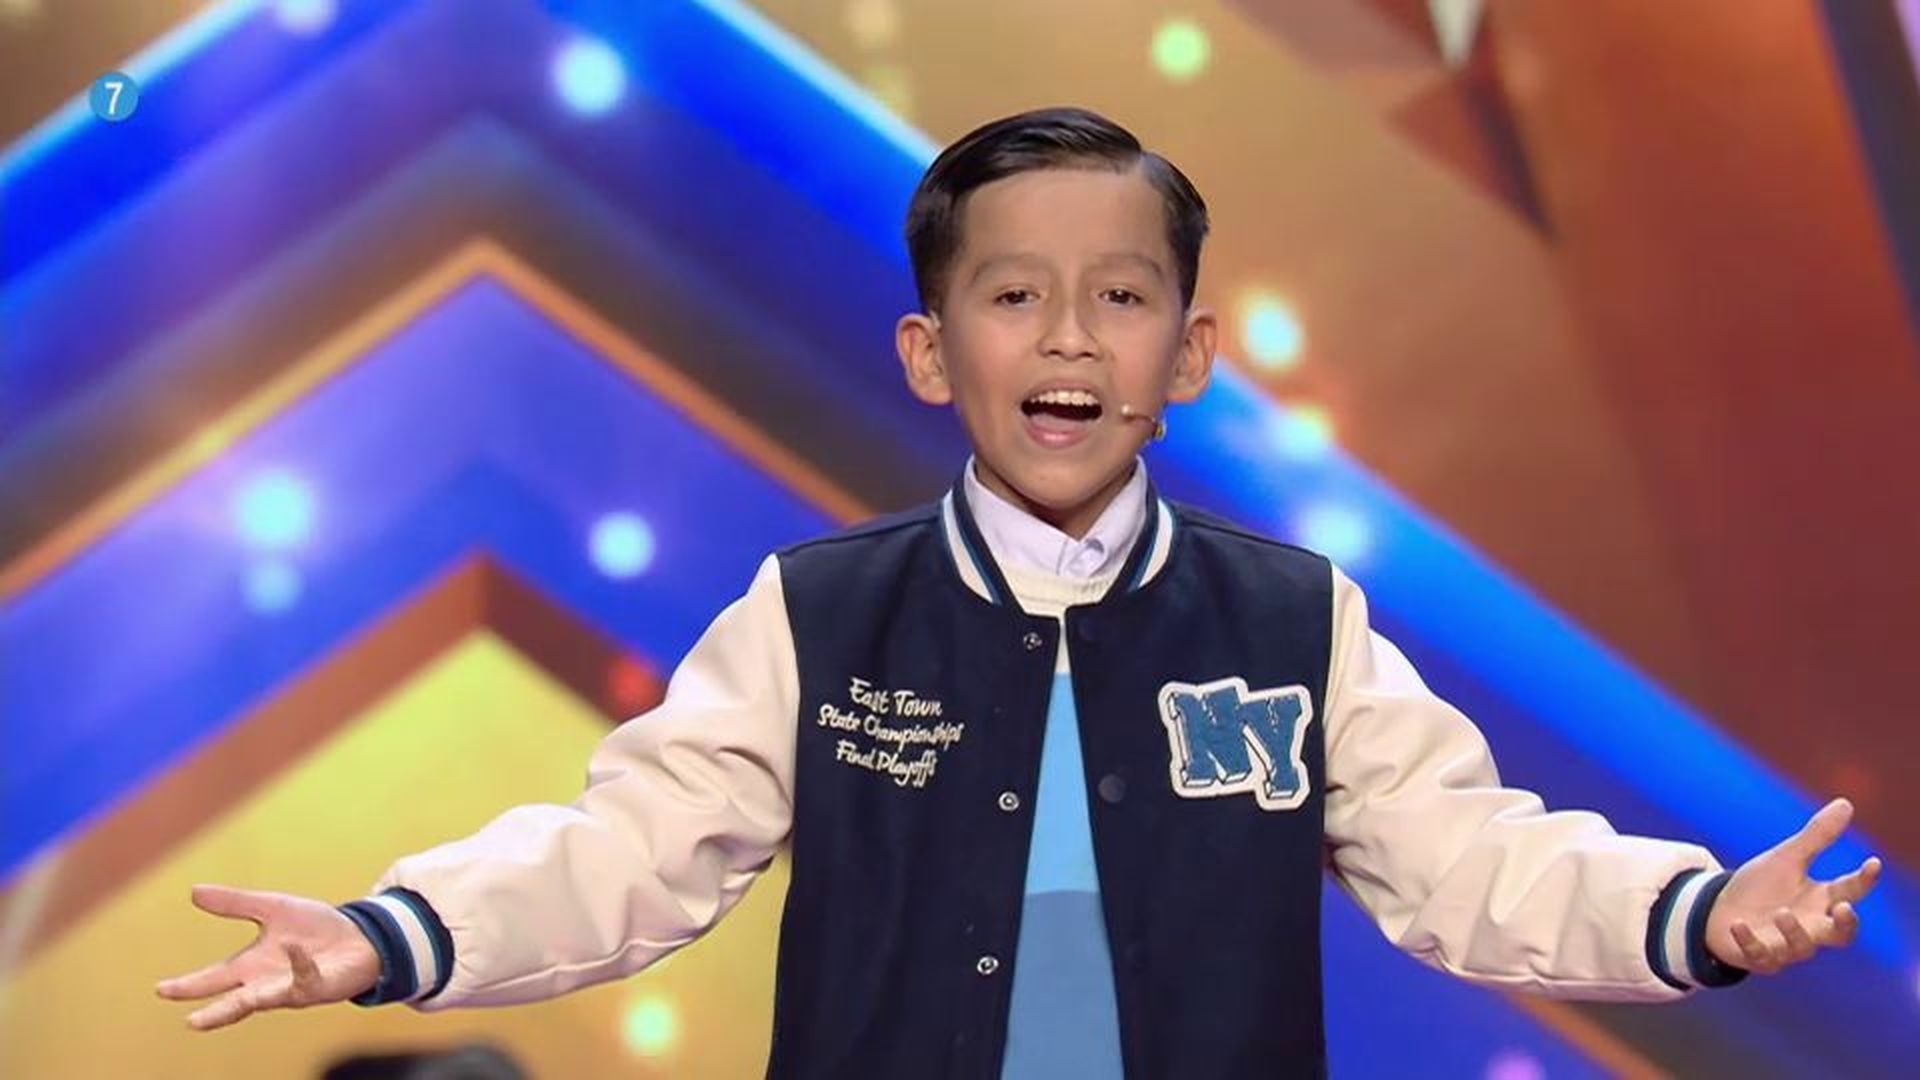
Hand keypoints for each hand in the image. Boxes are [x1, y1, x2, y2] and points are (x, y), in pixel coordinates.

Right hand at [155, 884, 381, 1029]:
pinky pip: (305, 977)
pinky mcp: (319, 986)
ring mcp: (292, 988)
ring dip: (248, 1003)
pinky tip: (292, 949)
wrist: (360, 937)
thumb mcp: (273, 909)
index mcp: (251, 966)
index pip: (214, 978)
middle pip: (235, 1002)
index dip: (189, 986)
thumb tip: (193, 891)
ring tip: (223, 1015)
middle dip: (214, 1012)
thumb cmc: (314, 930)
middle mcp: (267, 983)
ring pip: (266, 1001)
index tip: (161, 990)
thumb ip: (236, 903)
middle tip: (191, 1022)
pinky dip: (298, 964)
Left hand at [1705, 798, 1881, 974]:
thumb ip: (1817, 837)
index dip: (1864, 880)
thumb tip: (1846, 803)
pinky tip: (1739, 924)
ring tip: (1782, 912)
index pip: (1851, 891)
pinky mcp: (1760, 958)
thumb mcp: (1787, 858)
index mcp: (1821, 900)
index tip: (1872, 862)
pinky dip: (1750, 941)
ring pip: (1802, 948)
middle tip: (1843, 907)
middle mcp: (1811, 926)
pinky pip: (1760, 956)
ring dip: (1794, 932)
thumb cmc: (1762, 887)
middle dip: (1845, 924)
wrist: (1721, 911)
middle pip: (1841, 934)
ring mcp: (1787, 946)